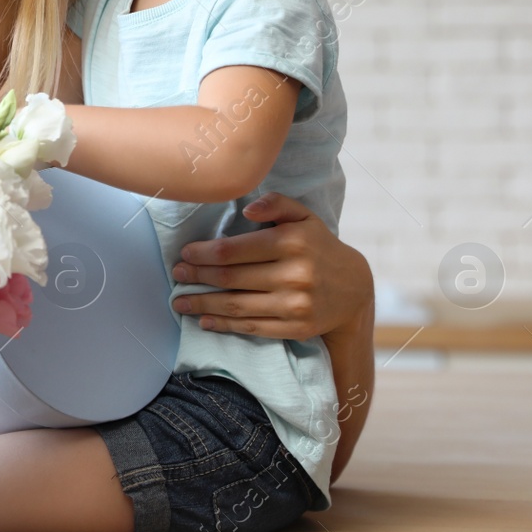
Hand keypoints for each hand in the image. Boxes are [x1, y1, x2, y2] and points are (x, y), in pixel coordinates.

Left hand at [170, 192, 372, 339]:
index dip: (203, 253)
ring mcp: (295, 305)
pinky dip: (224, 325)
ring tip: (179, 301)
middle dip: (197, 277)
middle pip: (230, 278)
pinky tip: (204, 321)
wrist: (354, 290)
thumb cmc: (319, 246)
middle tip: (176, 275)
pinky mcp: (296, 328)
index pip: (234, 250)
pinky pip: (251, 327)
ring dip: (202, 304)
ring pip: (236, 305)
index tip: (185, 254)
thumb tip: (248, 207)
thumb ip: (276, 204)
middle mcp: (294, 275)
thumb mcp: (303, 217)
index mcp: (291, 242)